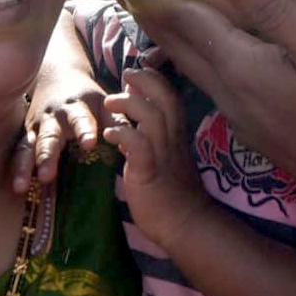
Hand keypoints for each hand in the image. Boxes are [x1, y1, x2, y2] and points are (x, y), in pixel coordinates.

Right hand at [13, 71, 111, 193]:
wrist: (57, 74)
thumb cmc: (86, 96)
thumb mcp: (103, 103)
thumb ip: (117, 121)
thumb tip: (137, 142)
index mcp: (75, 108)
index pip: (80, 119)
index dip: (84, 130)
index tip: (89, 143)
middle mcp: (53, 118)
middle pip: (49, 137)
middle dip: (47, 155)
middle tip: (47, 175)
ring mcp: (36, 127)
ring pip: (27, 147)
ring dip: (24, 166)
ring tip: (21, 186)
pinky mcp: (25, 135)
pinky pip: (19, 153)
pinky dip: (17, 170)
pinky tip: (17, 188)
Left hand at [103, 67, 212, 253]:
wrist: (185, 223)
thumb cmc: (172, 189)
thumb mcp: (166, 154)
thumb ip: (154, 133)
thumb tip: (136, 113)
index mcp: (177, 133)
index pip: (172, 96)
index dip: (156, 79)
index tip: (139, 71)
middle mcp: (173, 139)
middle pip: (166, 98)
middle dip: (146, 81)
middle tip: (126, 74)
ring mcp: (163, 155)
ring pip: (153, 117)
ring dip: (129, 104)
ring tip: (109, 103)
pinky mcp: (149, 173)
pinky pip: (139, 147)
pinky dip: (124, 134)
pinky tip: (109, 135)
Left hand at [120, 0, 295, 212]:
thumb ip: (271, 10)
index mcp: (243, 68)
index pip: (189, 25)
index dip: (159, 1)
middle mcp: (233, 92)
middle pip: (183, 49)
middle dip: (157, 21)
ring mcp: (246, 115)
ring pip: (197, 69)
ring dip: (175, 43)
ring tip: (163, 23)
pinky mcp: (261, 129)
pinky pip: (217, 83)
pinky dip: (202, 61)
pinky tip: (216, 59)